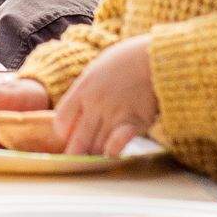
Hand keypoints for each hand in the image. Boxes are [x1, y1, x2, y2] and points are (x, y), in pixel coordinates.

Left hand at [48, 36, 160, 156]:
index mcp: (83, 89)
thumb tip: (79, 108)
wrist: (154, 55)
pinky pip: (117, 143)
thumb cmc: (126, 60)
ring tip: (97, 157)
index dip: (64, 133)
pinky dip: (112, 151)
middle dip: (76, 153)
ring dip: (96, 153)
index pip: (62, 120)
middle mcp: (95, 103)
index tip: (70, 136)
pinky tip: (111, 153)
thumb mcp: (97, 69)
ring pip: (97, 145)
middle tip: (78, 160)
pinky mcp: (136, 121)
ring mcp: (114, 113)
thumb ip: (86, 89)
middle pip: (78, 139)